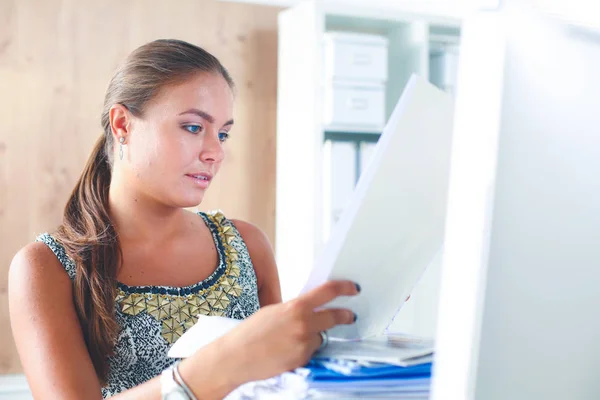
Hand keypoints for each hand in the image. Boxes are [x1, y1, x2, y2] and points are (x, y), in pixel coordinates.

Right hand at [218, 280, 359, 383]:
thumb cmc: (251, 332)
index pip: (328, 292)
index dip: (344, 288)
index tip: (353, 288)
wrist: (236, 357)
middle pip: (334, 317)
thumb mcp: (274, 311)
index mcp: (295, 307)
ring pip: (321, 337)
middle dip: (344, 316)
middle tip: (350, 315)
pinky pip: (311, 351)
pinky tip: (288, 349)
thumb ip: (295, 308)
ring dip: (315, 336)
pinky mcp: (302, 360)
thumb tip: (312, 307)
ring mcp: (304, 345)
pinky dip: (305, 349)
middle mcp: (303, 325)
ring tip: (292, 338)